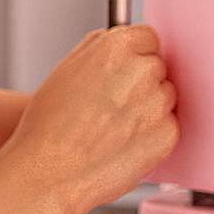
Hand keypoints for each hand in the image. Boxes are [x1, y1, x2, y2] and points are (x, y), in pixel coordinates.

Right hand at [0, 24, 178, 213]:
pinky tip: (123, 145)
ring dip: (148, 109)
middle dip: (141, 83)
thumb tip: (120, 38)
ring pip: (165, 97)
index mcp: (117, 47)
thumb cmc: (48, 127)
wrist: (44, 176)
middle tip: (113, 106)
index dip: (134, 56)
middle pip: (157, 67)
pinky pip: (168, 126)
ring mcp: (156, 103)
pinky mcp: (166, 135)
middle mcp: (141, 70)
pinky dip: (152, 136)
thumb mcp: (66, 67)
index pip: (147, 37)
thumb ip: (100, 46)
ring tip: (114, 128)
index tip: (125, 72)